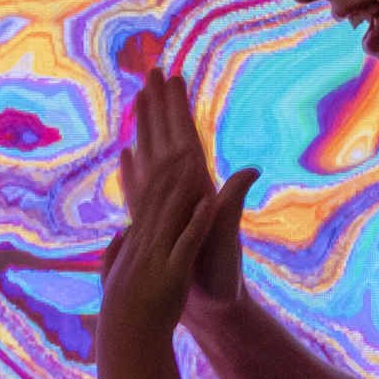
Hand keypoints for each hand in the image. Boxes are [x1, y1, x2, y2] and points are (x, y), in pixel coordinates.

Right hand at [126, 67, 255, 322]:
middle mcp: (185, 190)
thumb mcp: (226, 238)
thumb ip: (232, 203)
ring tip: (140, 99)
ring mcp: (171, 203)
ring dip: (148, 126)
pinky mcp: (158, 220)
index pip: (184, 138)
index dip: (176, 108)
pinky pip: (142, 185)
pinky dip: (134, 167)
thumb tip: (250, 170)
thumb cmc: (222, 277)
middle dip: (160, 105)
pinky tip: (128, 153)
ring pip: (154, 155)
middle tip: (152, 71)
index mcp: (198, 188)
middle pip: (168, 137)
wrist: (213, 307)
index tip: (170, 76)